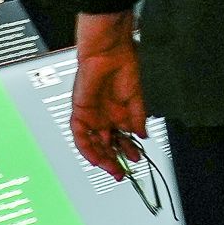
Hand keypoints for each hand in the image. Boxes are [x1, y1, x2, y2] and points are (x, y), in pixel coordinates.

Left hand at [70, 13, 148, 176]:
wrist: (109, 51)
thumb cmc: (124, 66)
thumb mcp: (137, 97)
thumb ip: (139, 118)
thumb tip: (142, 136)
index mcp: (120, 112)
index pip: (123, 138)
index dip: (129, 151)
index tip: (136, 160)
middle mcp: (106, 116)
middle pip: (108, 145)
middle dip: (115, 160)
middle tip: (122, 172)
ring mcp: (93, 115)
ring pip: (95, 143)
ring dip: (102, 158)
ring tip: (112, 169)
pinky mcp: (81, 111)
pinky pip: (81, 135)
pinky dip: (87, 148)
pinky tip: (95, 158)